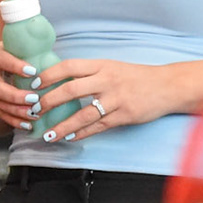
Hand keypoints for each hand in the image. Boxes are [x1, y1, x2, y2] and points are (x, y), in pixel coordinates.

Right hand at [0, 41, 40, 131]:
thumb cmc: (4, 53)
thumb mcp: (9, 45)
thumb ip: (25, 48)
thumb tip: (52, 51)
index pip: (1, 60)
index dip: (16, 66)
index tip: (33, 71)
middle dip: (16, 96)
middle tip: (35, 99)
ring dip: (18, 112)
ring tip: (35, 114)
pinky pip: (1, 115)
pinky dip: (15, 122)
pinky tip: (29, 125)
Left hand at [34, 58, 181, 143]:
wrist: (168, 86)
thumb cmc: (136, 76)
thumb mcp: (111, 67)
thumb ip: (89, 73)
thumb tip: (60, 80)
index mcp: (101, 65)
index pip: (69, 67)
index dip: (49, 75)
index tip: (34, 85)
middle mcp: (107, 80)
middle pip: (71, 90)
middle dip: (49, 101)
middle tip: (34, 110)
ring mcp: (116, 99)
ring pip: (84, 114)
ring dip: (63, 126)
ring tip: (48, 134)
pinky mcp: (124, 116)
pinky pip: (98, 126)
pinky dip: (82, 133)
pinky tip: (69, 137)